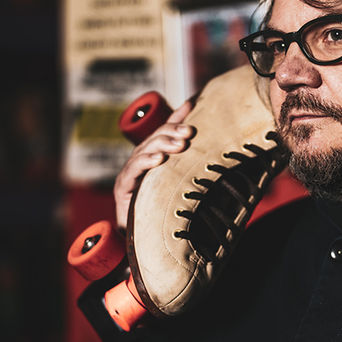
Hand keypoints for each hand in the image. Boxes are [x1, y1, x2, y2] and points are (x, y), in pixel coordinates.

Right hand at [113, 100, 194, 228]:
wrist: (142, 237)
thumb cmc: (163, 210)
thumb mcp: (181, 186)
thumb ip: (193, 171)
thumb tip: (218, 158)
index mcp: (154, 156)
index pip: (165, 131)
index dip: (176, 116)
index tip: (191, 103)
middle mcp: (141, 160)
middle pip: (156, 137)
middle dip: (173, 131)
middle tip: (190, 131)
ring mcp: (130, 172)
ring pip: (145, 150)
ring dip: (163, 144)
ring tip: (180, 144)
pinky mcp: (123, 186)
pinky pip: (133, 170)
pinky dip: (146, 162)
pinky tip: (158, 159)